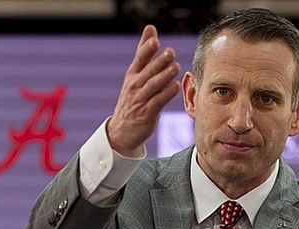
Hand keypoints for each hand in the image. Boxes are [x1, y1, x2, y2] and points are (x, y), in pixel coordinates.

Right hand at [107, 25, 180, 156]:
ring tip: (176, 67)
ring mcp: (140, 100)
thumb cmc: (133, 98)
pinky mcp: (147, 113)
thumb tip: (150, 28)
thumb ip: (144, 52)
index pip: (139, 59)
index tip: (155, 41)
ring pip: (153, 86)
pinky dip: (166, 94)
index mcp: (132, 75)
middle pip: (148, 71)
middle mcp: (135, 86)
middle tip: (170, 52)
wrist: (122, 130)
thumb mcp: (135, 74)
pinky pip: (158, 102)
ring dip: (165, 76)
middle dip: (159, 62)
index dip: (146, 50)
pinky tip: (175, 87)